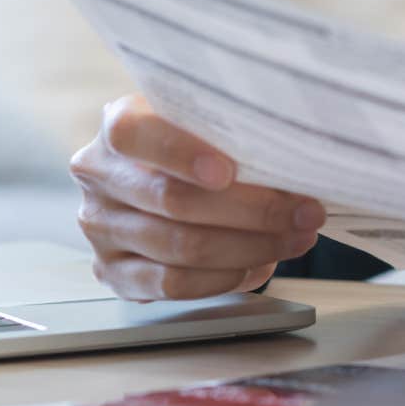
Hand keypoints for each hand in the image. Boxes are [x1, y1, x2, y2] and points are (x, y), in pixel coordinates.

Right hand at [69, 94, 326, 301]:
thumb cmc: (198, 142)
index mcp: (117, 125)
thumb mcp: (207, 121)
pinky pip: (172, 284)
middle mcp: (99, 176)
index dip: (181, 153)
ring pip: (179, 247)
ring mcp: (101, 227)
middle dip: (252, 210)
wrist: (162, 174)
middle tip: (305, 212)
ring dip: (250, 246)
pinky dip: (223, 277)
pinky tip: (259, 263)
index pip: (135, 134)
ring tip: (295, 237)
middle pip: (173, 201)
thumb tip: (293, 156)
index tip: (229, 171)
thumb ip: (232, 130)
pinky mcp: (112, 271)